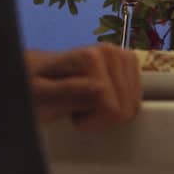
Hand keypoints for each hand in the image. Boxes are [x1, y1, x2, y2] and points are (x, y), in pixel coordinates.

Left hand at [25, 45, 141, 128]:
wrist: (40, 70)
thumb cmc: (37, 86)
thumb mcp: (41, 94)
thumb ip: (68, 92)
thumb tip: (100, 89)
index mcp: (91, 57)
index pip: (112, 107)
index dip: (91, 122)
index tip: (72, 116)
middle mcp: (110, 51)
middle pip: (125, 107)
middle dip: (102, 117)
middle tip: (80, 109)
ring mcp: (122, 55)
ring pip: (133, 104)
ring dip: (111, 111)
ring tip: (89, 103)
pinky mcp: (129, 62)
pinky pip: (136, 97)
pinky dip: (121, 105)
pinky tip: (103, 99)